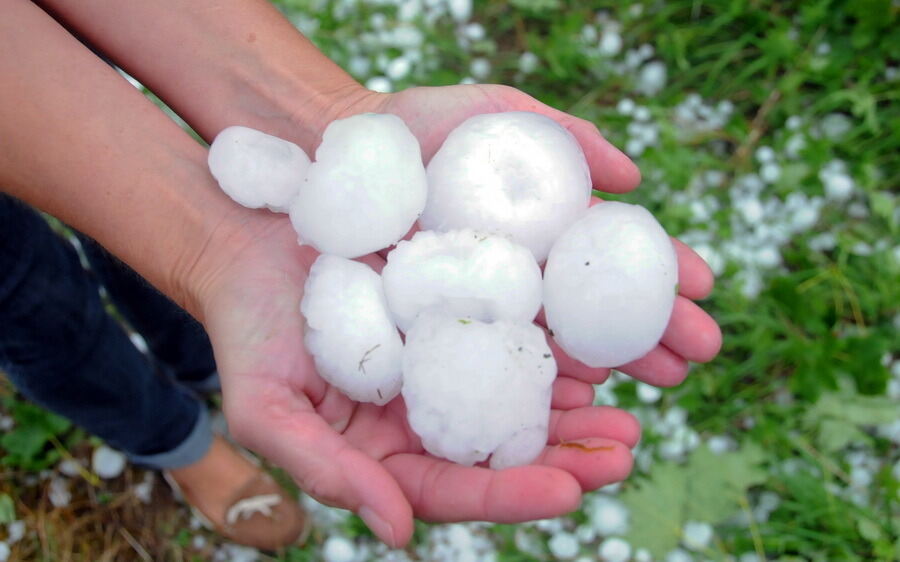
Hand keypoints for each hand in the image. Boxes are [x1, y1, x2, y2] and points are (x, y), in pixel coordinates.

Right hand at [197, 84, 720, 547]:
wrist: (247, 244)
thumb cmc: (248, 329)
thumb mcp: (267, 411)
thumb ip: (327, 475)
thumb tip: (401, 535)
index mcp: (389, 447)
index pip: (459, 485)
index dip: (513, 492)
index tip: (569, 490)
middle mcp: (430, 404)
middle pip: (508, 442)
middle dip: (571, 452)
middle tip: (623, 450)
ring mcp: (451, 350)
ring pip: (528, 384)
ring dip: (586, 395)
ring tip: (638, 403)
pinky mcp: (467, 294)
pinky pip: (522, 316)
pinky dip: (565, 329)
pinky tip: (606, 334)